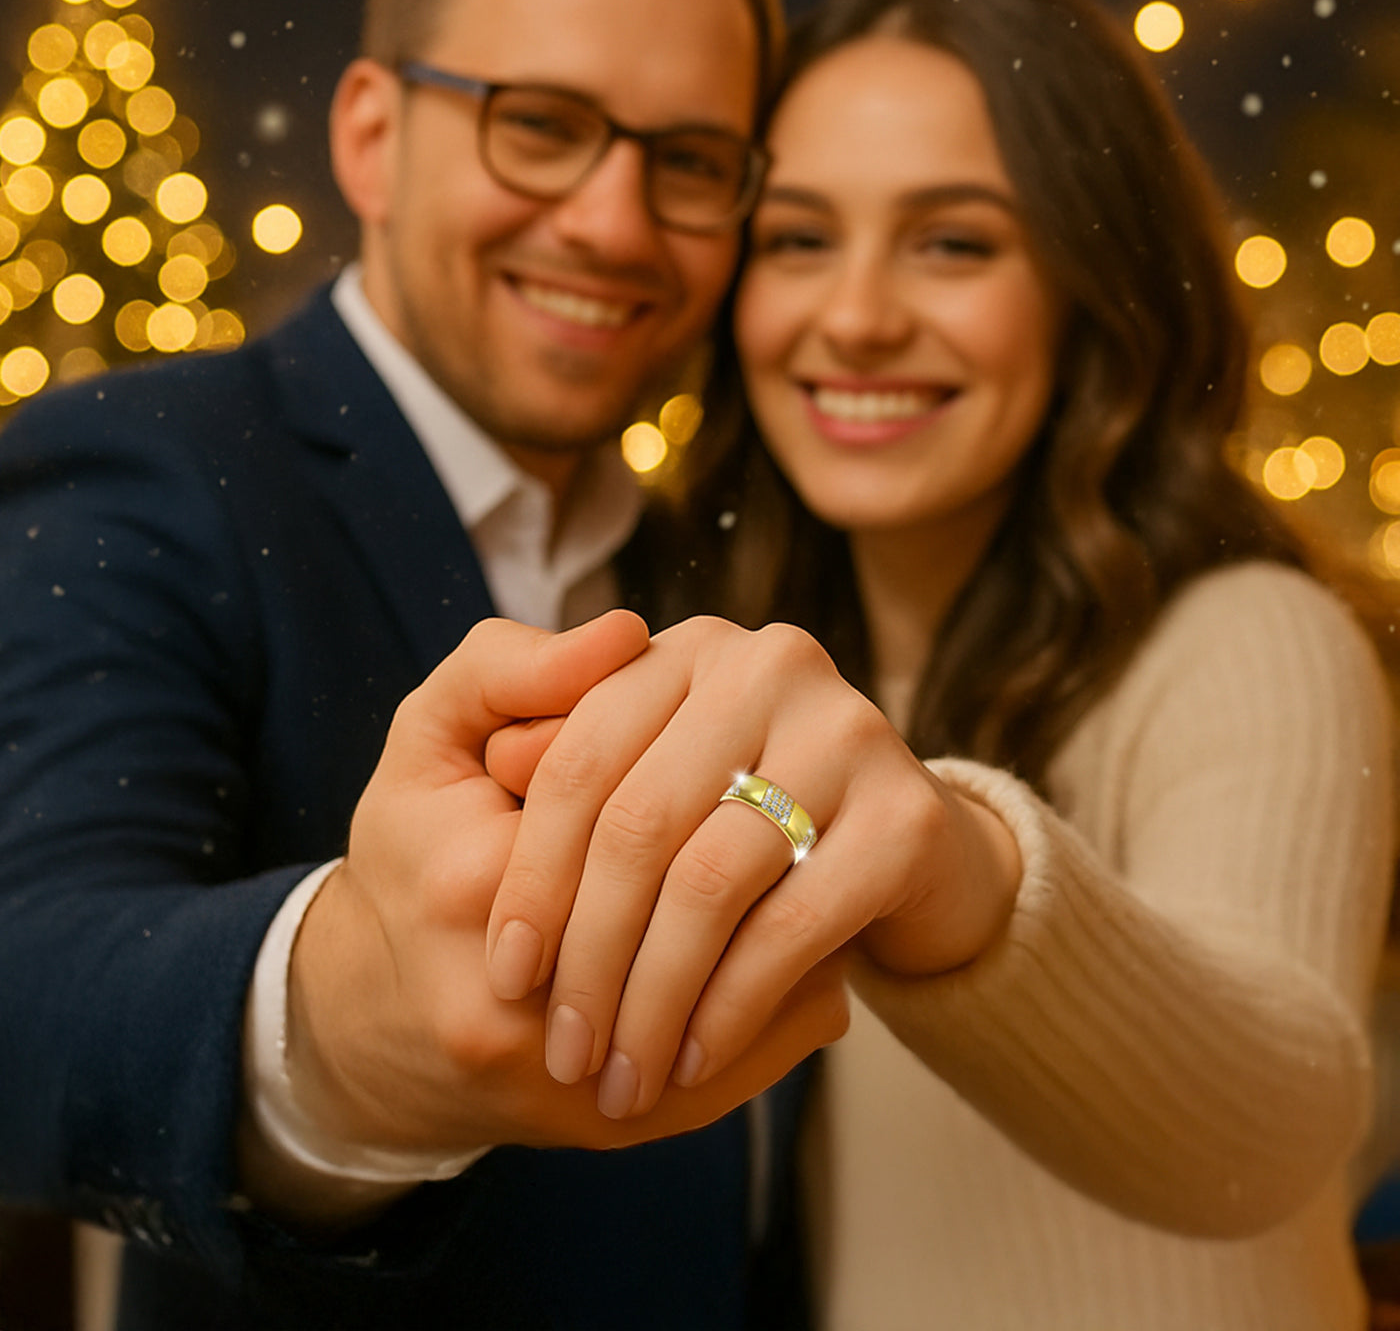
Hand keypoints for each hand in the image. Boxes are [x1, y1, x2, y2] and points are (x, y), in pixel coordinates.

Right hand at [263, 612, 846, 1218]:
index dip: (701, 775)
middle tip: (817, 812)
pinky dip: (783, 1019)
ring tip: (826, 888)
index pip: (643, 812)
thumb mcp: (429, 740)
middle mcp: (518, 1005)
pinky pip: (737, 1073)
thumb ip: (507, 671)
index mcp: (471, 882)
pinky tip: (807, 975)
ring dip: (795, 943)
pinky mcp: (610, 1129)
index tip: (753, 742)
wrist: (385, 1017)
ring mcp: (567, 1083)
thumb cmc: (415, 860)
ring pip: (739, 1007)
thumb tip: (624, 635)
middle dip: (771, 858)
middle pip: (707, 912)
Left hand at [484, 617, 1021, 1121]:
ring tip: (623, 1076)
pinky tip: (695, 1058)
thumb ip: (558, 749)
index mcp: (686, 650)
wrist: (907, 856)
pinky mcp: (907, 815)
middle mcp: (768, 666)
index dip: (534, 875)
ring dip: (653, 999)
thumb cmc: (739, 820)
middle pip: (639, 825)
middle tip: (569, 1051)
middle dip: (590, 956)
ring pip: (709, 882)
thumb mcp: (638, 773)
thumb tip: (507, 760)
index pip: (580, 761)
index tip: (509, 976)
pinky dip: (730, 1007)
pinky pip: (791, 926)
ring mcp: (847, 732)